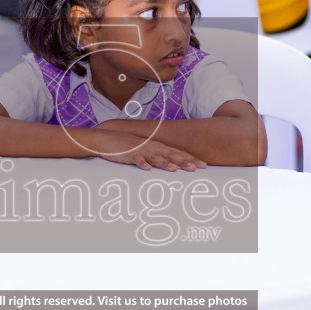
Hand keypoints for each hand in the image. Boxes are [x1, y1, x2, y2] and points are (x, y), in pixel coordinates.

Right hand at [89, 128, 206, 170]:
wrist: (106, 140)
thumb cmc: (128, 148)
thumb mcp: (146, 152)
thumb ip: (159, 158)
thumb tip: (173, 167)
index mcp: (158, 147)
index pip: (178, 153)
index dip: (191, 158)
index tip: (204, 166)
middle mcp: (152, 147)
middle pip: (171, 155)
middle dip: (184, 161)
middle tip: (197, 168)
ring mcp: (141, 150)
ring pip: (155, 157)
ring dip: (164, 163)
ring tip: (174, 169)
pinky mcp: (128, 153)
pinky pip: (136, 159)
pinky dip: (141, 163)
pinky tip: (146, 169)